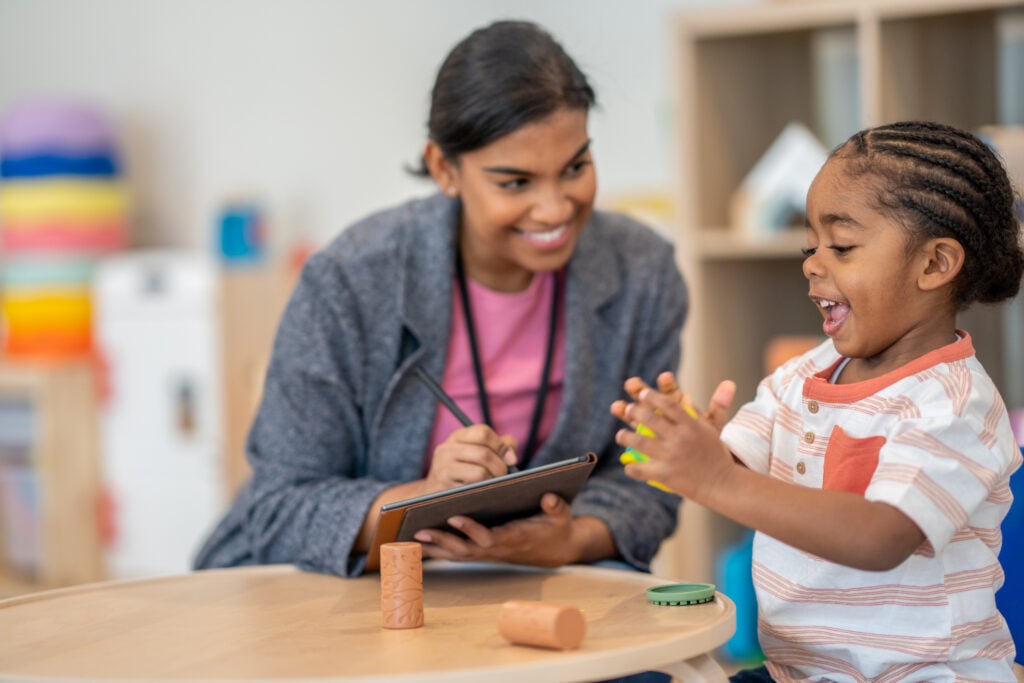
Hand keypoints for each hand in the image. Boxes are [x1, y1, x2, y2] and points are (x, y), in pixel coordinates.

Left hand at [413, 493, 588, 566]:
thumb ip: (556, 507)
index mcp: (514, 538)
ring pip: (457, 553)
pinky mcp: (483, 551)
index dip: (470, 529)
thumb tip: (549, 498)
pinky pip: (458, 553)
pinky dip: (438, 549)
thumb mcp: (562, 517)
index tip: (453, 516)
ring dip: (435, 547)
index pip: (489, 537)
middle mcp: (497, 548)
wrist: (556, 549)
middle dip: (442, 540)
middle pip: (465, 549)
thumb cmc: (556, 528)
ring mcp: (488, 553)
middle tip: (419, 529)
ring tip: (410, 536)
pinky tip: (420, 542)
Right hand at [424, 425, 517, 490]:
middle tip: (503, 475)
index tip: (511, 459)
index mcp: (458, 436)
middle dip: (500, 467)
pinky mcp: (444, 487)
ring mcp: (443, 468)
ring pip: (480, 472)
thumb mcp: (478, 451)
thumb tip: (511, 456)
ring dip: (492, 480)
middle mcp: (447, 449)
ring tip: (493, 483)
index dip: (501, 446)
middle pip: (484, 454)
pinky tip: (482, 491)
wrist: (434, 492)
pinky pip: (473, 489)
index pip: (483, 433)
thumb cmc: (465, 470)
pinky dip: (483, 490)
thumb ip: (501, 446)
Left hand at [610, 378, 736, 501]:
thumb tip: (686, 395)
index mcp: (691, 425)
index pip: (668, 404)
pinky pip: (640, 469)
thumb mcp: (711, 430)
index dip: (652, 396)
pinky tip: (628, 466)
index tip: (643, 393)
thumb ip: (696, 413)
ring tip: (621, 435)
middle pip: (649, 419)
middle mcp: (679, 438)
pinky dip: (631, 468)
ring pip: (639, 442)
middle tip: (627, 409)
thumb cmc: (716, 455)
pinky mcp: (665, 475)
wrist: (723, 484)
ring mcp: (671, 456)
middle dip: (634, 411)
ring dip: (625, 437)